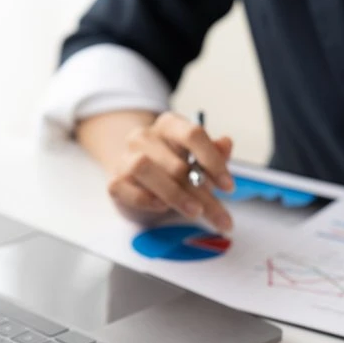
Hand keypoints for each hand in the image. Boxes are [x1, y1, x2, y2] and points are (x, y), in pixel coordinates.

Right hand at [96, 111, 236, 231]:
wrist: (137, 181)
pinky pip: (127, 189)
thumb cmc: (172, 169)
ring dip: (175, 194)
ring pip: (145, 169)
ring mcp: (126, 157)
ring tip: (194, 211)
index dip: (213, 161)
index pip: (192, 134)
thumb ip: (214, 153)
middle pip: (176, 164)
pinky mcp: (115, 181)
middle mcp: (145, 137)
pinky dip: (147, 199)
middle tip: (221, 216)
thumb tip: (226, 144)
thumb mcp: (198, 160)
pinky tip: (163, 207)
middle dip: (203, 194)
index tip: (228, 187)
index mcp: (170, 125)